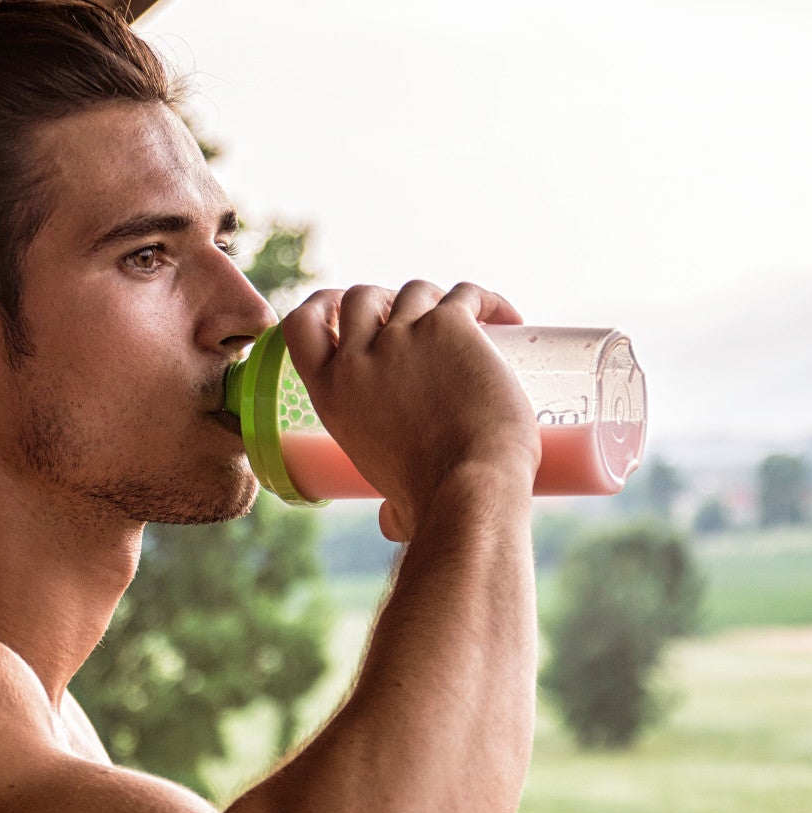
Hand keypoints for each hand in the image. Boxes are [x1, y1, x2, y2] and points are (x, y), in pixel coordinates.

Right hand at [282, 281, 540, 540]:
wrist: (470, 490)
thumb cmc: (433, 504)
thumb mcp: (388, 499)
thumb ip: (388, 506)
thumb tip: (391, 521)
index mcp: (331, 395)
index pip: (302, 326)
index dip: (322, 307)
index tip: (343, 307)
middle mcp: (358, 359)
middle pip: (361, 297)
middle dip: (387, 300)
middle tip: (420, 319)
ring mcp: (403, 337)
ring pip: (415, 291)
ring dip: (437, 301)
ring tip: (468, 323)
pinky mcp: (449, 327)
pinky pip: (467, 295)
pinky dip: (488, 301)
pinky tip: (509, 319)